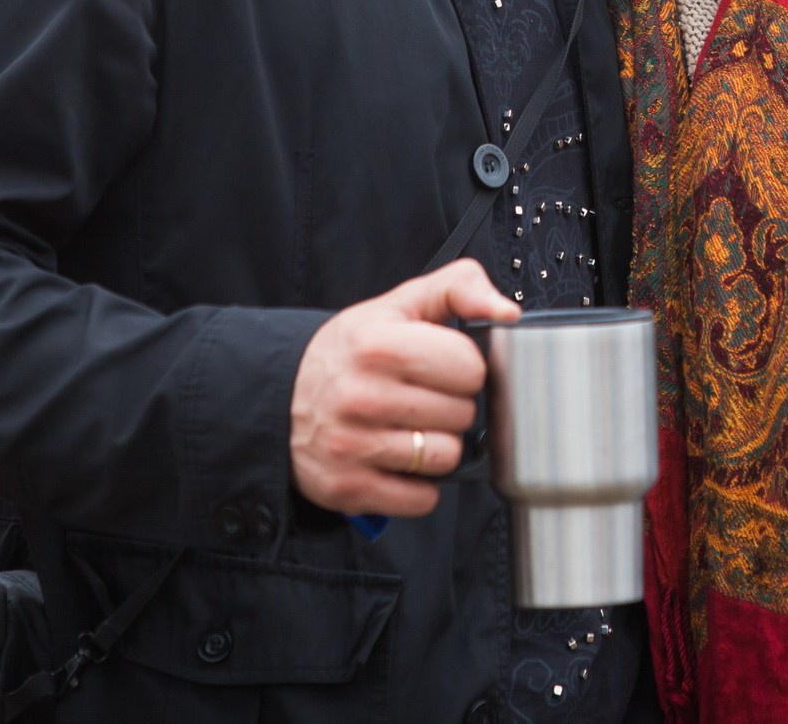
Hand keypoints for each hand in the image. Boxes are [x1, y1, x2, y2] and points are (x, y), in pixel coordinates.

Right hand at [289, 259, 518, 518]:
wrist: (282, 395)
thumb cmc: (351, 351)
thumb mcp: (400, 304)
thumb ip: (459, 288)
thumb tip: (506, 311)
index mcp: (377, 344)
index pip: (470, 368)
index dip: (464, 367)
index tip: (442, 366)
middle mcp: (360, 396)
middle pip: (461, 415)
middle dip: (451, 406)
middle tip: (423, 397)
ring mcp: (351, 446)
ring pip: (445, 458)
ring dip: (438, 446)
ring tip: (411, 427)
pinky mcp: (347, 488)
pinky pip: (421, 499)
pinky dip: (419, 485)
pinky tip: (398, 460)